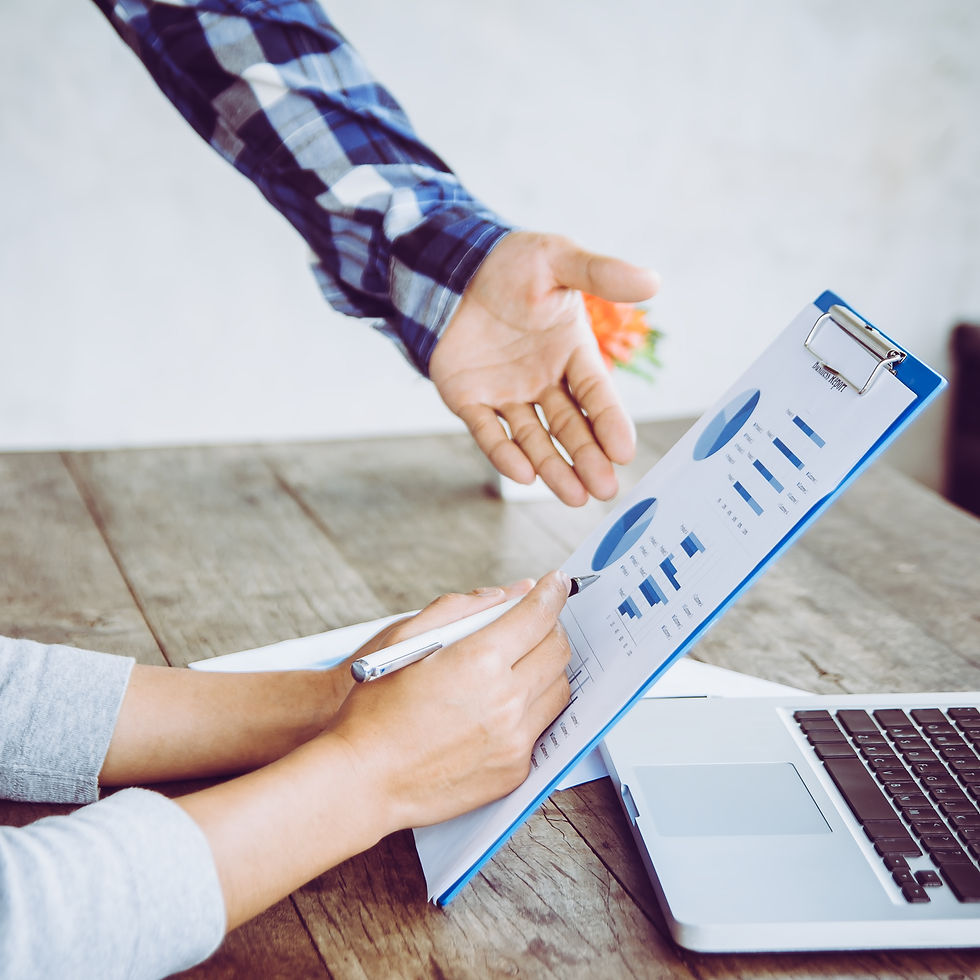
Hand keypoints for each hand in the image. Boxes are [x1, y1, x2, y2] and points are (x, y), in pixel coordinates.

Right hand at [330, 571, 571, 830]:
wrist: (363, 781)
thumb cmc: (375, 708)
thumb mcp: (403, 640)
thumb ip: (458, 608)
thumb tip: (507, 593)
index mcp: (478, 661)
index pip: (538, 615)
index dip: (552, 592)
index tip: (558, 583)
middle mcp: (505, 700)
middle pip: (558, 651)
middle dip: (553, 628)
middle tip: (538, 622)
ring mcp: (514, 739)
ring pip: (558, 690)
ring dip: (547, 668)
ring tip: (522, 662)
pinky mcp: (514, 769)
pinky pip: (541, 728)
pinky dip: (532, 708)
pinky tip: (505, 704)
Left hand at [429, 232, 658, 505]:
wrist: (452, 263)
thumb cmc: (512, 262)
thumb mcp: (559, 260)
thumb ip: (601, 274)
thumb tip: (652, 281)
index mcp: (571, 353)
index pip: (595, 395)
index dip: (610, 423)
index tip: (625, 453)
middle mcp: (543, 380)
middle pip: (570, 427)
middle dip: (587, 458)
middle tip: (605, 489)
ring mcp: (507, 394)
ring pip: (534, 439)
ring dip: (554, 467)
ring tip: (574, 496)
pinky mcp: (470, 400)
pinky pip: (488, 432)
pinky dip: (503, 453)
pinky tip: (523, 474)